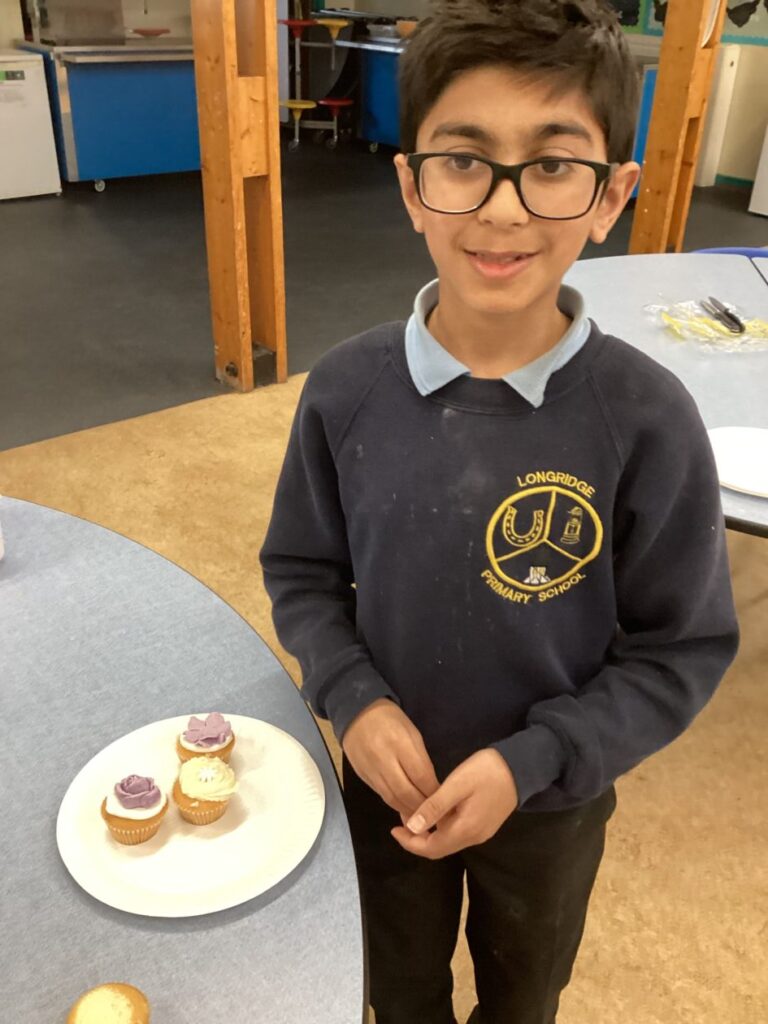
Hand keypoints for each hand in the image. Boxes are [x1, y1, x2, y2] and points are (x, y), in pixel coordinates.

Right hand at [342, 699, 439, 817]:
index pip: (421, 776)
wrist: (357, 713)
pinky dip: (395, 805)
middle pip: (405, 792)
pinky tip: (405, 809)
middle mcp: (384, 759)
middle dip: (422, 807)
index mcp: (400, 744)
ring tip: (423, 817)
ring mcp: (371, 770)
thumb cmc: (391, 720)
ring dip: (408, 811)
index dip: (434, 793)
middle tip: (436, 817)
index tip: (446, 803)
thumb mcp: (412, 734)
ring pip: (392, 798)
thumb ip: (421, 761)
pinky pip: (382, 796)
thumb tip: (430, 788)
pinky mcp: (363, 777)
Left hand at [391, 748, 518, 858]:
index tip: (393, 829)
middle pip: (439, 848)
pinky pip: (458, 833)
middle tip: (400, 820)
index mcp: (465, 830)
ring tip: (413, 813)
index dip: (410, 843)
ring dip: (429, 833)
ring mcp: (481, 832)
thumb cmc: (486, 772)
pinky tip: (434, 811)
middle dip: (417, 839)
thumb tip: (412, 827)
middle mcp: (473, 838)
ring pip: (448, 841)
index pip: (431, 849)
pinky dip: (442, 827)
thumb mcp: (456, 785)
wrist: (521, 767)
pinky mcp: (485, 824)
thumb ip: (434, 807)